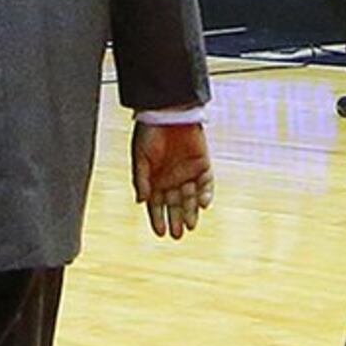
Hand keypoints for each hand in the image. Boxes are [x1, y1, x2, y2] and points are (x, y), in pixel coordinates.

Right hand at [133, 119, 213, 238]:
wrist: (168, 111)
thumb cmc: (150, 132)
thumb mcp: (140, 157)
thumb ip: (141, 179)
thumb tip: (141, 201)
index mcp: (155, 180)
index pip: (156, 205)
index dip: (158, 219)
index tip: (160, 232)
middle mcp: (171, 180)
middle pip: (175, 205)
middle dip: (176, 220)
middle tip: (177, 234)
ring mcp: (188, 173)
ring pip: (191, 199)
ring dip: (191, 212)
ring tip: (190, 225)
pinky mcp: (203, 165)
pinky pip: (206, 184)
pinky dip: (205, 194)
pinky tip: (202, 204)